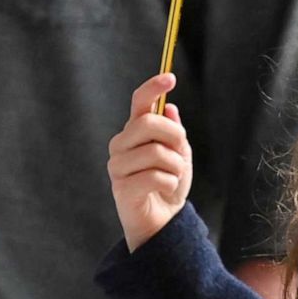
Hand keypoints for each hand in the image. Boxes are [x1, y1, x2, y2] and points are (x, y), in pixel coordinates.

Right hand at [108, 73, 192, 250]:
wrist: (162, 219)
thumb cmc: (168, 183)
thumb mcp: (178, 153)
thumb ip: (173, 131)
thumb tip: (170, 108)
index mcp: (134, 131)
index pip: (139, 103)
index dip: (152, 88)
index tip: (170, 78)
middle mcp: (120, 144)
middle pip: (148, 123)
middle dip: (174, 135)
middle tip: (180, 151)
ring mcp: (117, 166)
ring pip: (156, 152)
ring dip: (176, 166)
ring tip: (172, 176)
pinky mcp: (121, 188)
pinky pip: (156, 176)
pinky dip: (171, 183)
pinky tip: (166, 189)